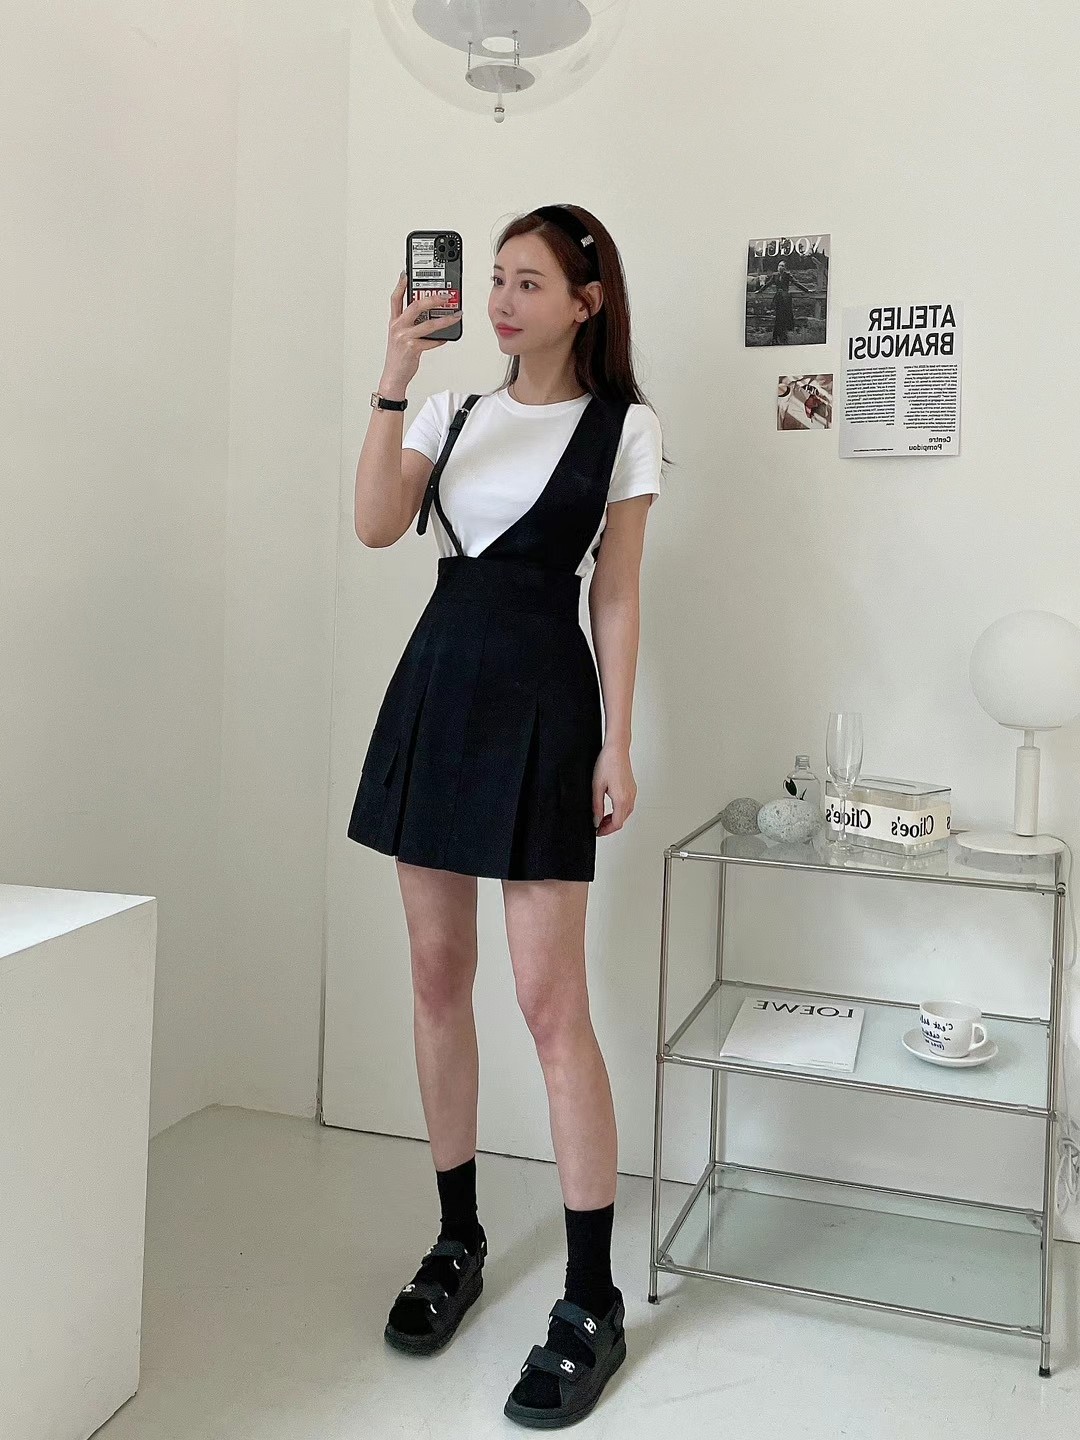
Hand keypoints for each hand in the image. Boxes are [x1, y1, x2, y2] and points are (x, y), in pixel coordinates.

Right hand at [381, 271, 461, 392]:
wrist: (393, 376)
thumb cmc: (399, 357)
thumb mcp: (400, 336)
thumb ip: (411, 324)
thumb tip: (430, 316)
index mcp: (394, 321)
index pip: (396, 298)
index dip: (401, 284)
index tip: (407, 273)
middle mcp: (398, 326)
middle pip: (415, 305)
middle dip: (433, 298)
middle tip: (446, 295)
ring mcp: (404, 337)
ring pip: (428, 323)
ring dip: (445, 319)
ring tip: (456, 315)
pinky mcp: (412, 348)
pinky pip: (431, 341)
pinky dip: (440, 339)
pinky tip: (447, 337)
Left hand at [592, 742, 636, 836]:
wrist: (617, 749)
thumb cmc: (607, 763)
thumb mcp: (597, 787)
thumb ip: (596, 806)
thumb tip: (596, 820)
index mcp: (621, 799)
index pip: (616, 824)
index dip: (606, 831)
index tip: (597, 832)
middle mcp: (630, 797)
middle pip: (622, 820)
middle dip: (609, 826)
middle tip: (597, 826)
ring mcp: (632, 792)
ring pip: (625, 814)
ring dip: (614, 818)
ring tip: (602, 818)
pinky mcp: (632, 788)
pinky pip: (627, 805)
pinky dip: (619, 811)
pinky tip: (610, 808)